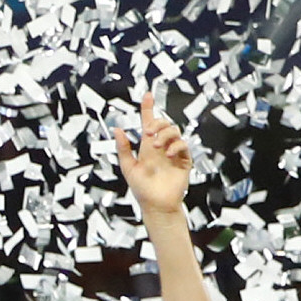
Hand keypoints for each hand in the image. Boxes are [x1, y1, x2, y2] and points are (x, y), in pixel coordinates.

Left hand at [115, 89, 190, 219]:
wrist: (156, 204)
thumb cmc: (141, 188)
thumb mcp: (128, 167)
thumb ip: (123, 148)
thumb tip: (117, 130)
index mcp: (147, 147)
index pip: (148, 123)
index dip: (148, 109)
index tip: (147, 96)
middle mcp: (161, 147)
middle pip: (163, 123)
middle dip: (156, 122)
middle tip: (147, 132)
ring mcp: (173, 152)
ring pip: (174, 131)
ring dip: (164, 134)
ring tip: (156, 146)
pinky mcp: (184, 160)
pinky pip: (182, 145)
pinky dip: (175, 145)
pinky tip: (167, 154)